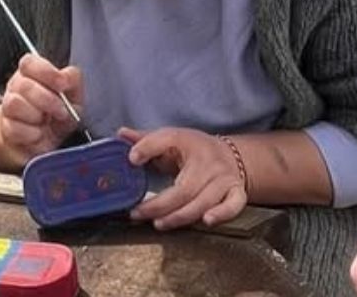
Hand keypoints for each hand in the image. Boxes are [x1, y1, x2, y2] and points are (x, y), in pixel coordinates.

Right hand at [0, 54, 83, 162]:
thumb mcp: (74, 95)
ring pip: (14, 104)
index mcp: (31, 73)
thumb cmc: (60, 114)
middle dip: (48, 100)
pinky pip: (15, 128)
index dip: (46, 72)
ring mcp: (7, 107)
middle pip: (23, 85)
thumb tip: (65, 77)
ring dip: (36, 116)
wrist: (48, 142)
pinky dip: (32, 134)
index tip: (62, 85)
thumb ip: (72, 80)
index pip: (29, 62)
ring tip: (46, 122)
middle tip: (61, 111)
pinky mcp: (5, 128)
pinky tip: (39, 134)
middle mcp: (16, 87)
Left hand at [122, 127, 246, 229]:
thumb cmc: (195, 149)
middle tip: (138, 213)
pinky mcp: (236, 192)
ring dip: (179, 216)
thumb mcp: (171, 139)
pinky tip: (205, 221)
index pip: (167, 139)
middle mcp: (208, 161)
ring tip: (158, 223)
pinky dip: (221, 215)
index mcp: (188, 141)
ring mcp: (224, 178)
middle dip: (160, 205)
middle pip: (184, 188)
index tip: (132, 159)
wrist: (232, 155)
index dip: (148, 147)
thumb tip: (121, 134)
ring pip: (202, 202)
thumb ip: (146, 140)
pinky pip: (232, 206)